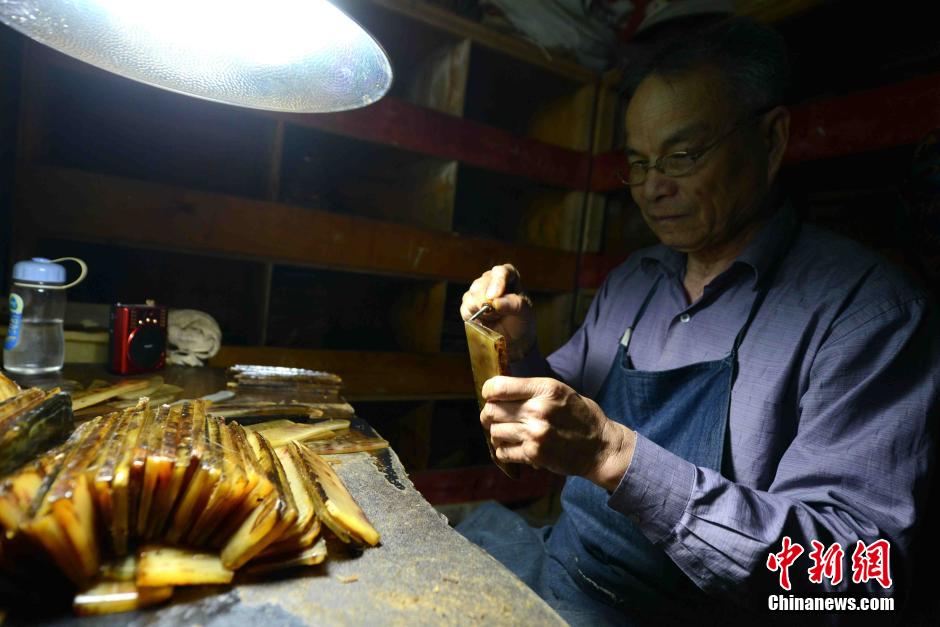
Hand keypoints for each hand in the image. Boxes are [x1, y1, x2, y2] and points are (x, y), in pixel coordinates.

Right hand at [460, 264, 535, 360]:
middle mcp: (492, 280)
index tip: (494, 296)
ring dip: (481, 309)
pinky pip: (465, 307)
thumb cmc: (521, 321)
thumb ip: (514, 305)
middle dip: (487, 299)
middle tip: (496, 313)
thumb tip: (495, 301)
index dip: (498, 281)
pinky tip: (484, 320)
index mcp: (509, 277)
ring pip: (472, 294)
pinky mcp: (469, 304)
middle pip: (483, 283)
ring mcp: (479, 291)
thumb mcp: (525, 314)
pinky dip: (474, 316)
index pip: (502, 272)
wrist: (513, 339)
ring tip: (495, 317)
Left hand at [481, 376, 636, 490]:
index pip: (499, 387)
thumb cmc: (580, 416)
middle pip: (491, 411)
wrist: (600, 447)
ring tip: (507, 433)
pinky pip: (503, 452)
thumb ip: (531, 390)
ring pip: (494, 432)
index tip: (490, 396)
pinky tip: (513, 447)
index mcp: (545, 389)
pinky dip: (503, 451)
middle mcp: (538, 409)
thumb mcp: (561, 391)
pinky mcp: (534, 454)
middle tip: (494, 417)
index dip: (488, 391)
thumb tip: (498, 391)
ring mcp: (535, 433)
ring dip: (497, 433)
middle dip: (488, 414)